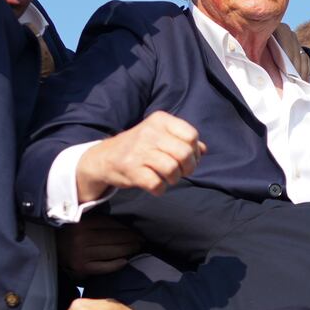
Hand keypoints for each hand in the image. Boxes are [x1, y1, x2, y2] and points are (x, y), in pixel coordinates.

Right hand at [57, 214, 141, 278]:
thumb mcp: (80, 222)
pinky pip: (104, 266)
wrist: (50, 250)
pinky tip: (125, 261)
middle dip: (131, 239)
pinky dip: (116, 264)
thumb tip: (123, 225)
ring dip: (128, 250)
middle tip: (142, 241)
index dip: (127, 229)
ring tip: (137, 249)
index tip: (137, 232)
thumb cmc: (69, 234)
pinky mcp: (81, 268)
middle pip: (114, 238)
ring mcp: (81, 254)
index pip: (111, 225)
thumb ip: (97, 221)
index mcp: (83, 224)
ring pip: (112, 252)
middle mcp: (82, 238)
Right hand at [76, 112, 204, 201]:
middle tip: (180, 172)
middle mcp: (149, 132)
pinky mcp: (131, 169)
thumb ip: (182, 140)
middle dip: (188, 168)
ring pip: (172, 169)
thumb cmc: (140, 147)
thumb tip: (204, 150)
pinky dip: (160, 189)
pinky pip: (156, 184)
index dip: (194, 151)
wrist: (105, 157)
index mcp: (160, 120)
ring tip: (167, 178)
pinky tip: (155, 185)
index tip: (187, 159)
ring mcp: (139, 150)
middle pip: (185, 153)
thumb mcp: (160, 135)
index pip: (191, 135)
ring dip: (174, 179)